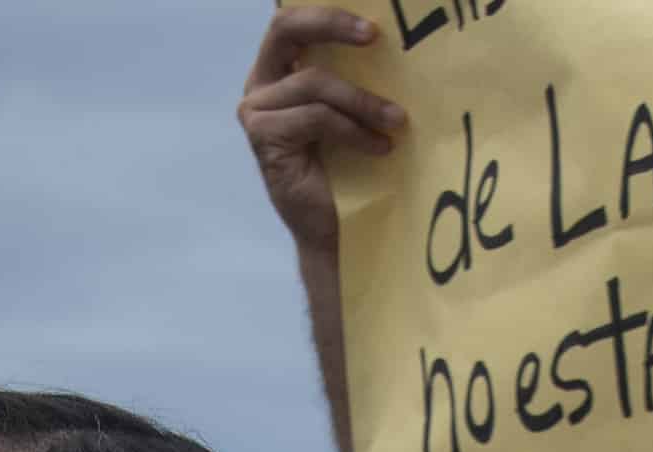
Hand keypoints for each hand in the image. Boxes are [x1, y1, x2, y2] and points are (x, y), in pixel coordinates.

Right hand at [240, 7, 403, 259]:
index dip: (328, 13)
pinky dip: (353, 130)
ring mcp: (257, 111)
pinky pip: (315, 117)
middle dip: (330, 24)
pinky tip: (378, 147)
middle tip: (373, 36)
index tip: (373, 27)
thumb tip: (392, 37)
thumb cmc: (349, 168)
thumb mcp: (352, 109)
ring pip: (313, 82)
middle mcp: (261, 84)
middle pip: (285, 30)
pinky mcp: (264, 137)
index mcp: (279, 70)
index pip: (292, 21)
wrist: (336, 229)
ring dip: (362, 101)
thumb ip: (354, 72)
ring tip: (396, 121)